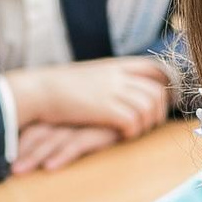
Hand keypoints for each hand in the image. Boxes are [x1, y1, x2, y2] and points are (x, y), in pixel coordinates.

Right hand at [5, 57, 170, 138]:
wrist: (37, 90)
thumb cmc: (57, 87)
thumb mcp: (88, 75)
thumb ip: (107, 79)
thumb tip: (121, 89)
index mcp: (114, 66)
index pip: (153, 68)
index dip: (164, 83)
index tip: (165, 99)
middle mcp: (117, 76)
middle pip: (156, 90)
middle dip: (159, 110)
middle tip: (150, 124)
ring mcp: (112, 91)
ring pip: (149, 106)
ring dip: (146, 123)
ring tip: (135, 132)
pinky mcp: (104, 108)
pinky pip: (133, 120)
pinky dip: (133, 131)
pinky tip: (123, 135)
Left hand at [12, 123, 120, 173]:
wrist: (140, 103)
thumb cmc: (113, 116)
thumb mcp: (89, 121)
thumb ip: (70, 129)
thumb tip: (50, 144)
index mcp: (63, 114)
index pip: (35, 127)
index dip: (20, 142)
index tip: (6, 159)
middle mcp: (69, 117)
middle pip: (38, 135)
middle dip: (22, 153)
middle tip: (8, 171)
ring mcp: (83, 124)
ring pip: (53, 141)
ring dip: (34, 157)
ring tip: (19, 172)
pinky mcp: (99, 131)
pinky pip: (76, 145)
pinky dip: (61, 156)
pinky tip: (50, 167)